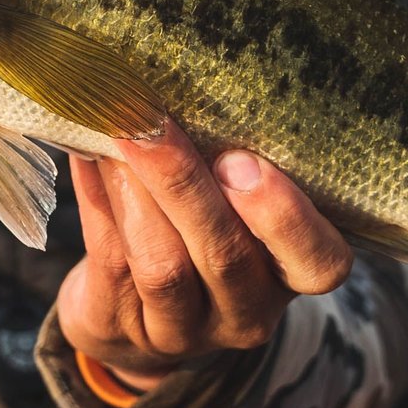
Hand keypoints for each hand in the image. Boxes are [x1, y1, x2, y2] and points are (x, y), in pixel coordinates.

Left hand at [57, 123, 352, 390]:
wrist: (131, 315)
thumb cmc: (198, 234)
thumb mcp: (235, 208)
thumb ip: (232, 163)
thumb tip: (191, 76)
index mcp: (291, 275)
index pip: (320, 264)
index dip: (285, 217)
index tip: (243, 160)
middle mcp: (247, 312)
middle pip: (225, 255)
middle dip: (185, 184)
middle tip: (152, 123)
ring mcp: (184, 331)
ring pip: (162, 265)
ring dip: (133, 190)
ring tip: (112, 130)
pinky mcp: (121, 330)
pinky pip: (111, 262)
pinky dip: (98, 200)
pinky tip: (86, 154)